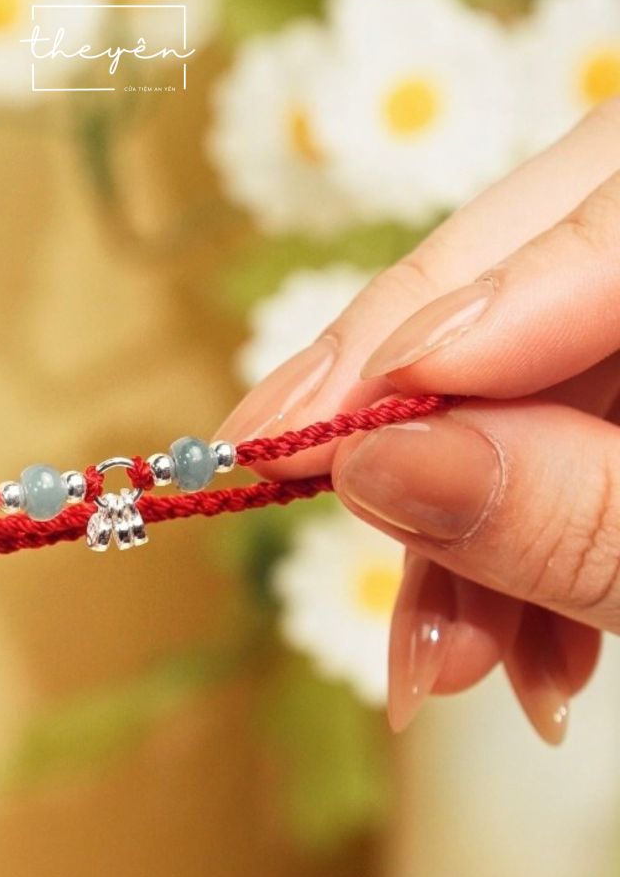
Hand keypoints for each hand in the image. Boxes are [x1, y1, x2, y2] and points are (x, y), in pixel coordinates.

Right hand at [219, 98, 619, 744]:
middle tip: (288, 488)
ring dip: (461, 536)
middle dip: (409, 420)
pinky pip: (560, 447)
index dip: (441, 315)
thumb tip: (374, 467)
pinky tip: (512, 660)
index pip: (607, 211)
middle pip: (526, 283)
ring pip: (524, 388)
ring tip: (438, 666)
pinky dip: (518, 564)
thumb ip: (580, 513)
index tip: (316, 425)